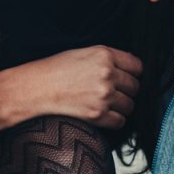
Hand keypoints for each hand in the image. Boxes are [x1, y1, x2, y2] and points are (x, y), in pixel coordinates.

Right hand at [0, 45, 141, 136]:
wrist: (36, 88)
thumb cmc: (56, 69)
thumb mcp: (84, 52)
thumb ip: (109, 57)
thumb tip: (131, 64)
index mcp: (104, 55)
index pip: (137, 66)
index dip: (133, 73)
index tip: (128, 77)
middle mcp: (107, 74)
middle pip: (135, 87)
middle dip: (127, 90)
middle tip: (114, 92)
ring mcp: (103, 95)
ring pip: (130, 105)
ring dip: (122, 106)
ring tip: (107, 104)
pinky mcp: (97, 115)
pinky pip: (120, 121)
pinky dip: (114, 120)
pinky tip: (104, 115)